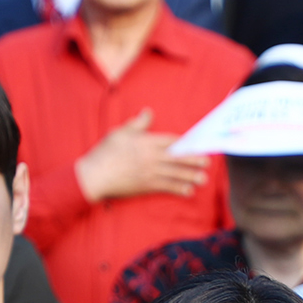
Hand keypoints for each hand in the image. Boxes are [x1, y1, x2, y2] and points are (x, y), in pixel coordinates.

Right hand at [74, 109, 207, 202]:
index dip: (185, 143)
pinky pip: (165, 187)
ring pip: (174, 174)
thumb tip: (148, 111)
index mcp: (145, 142)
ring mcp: (149, 173)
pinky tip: (188, 191)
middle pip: (177, 158)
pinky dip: (178, 189)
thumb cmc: (105, 152)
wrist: (95, 175)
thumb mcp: (120, 132)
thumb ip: (137, 123)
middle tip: (207, 162)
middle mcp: (150, 157)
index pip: (170, 141)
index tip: (196, 144)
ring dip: (190, 176)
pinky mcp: (145, 186)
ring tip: (203, 179)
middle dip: (193, 160)